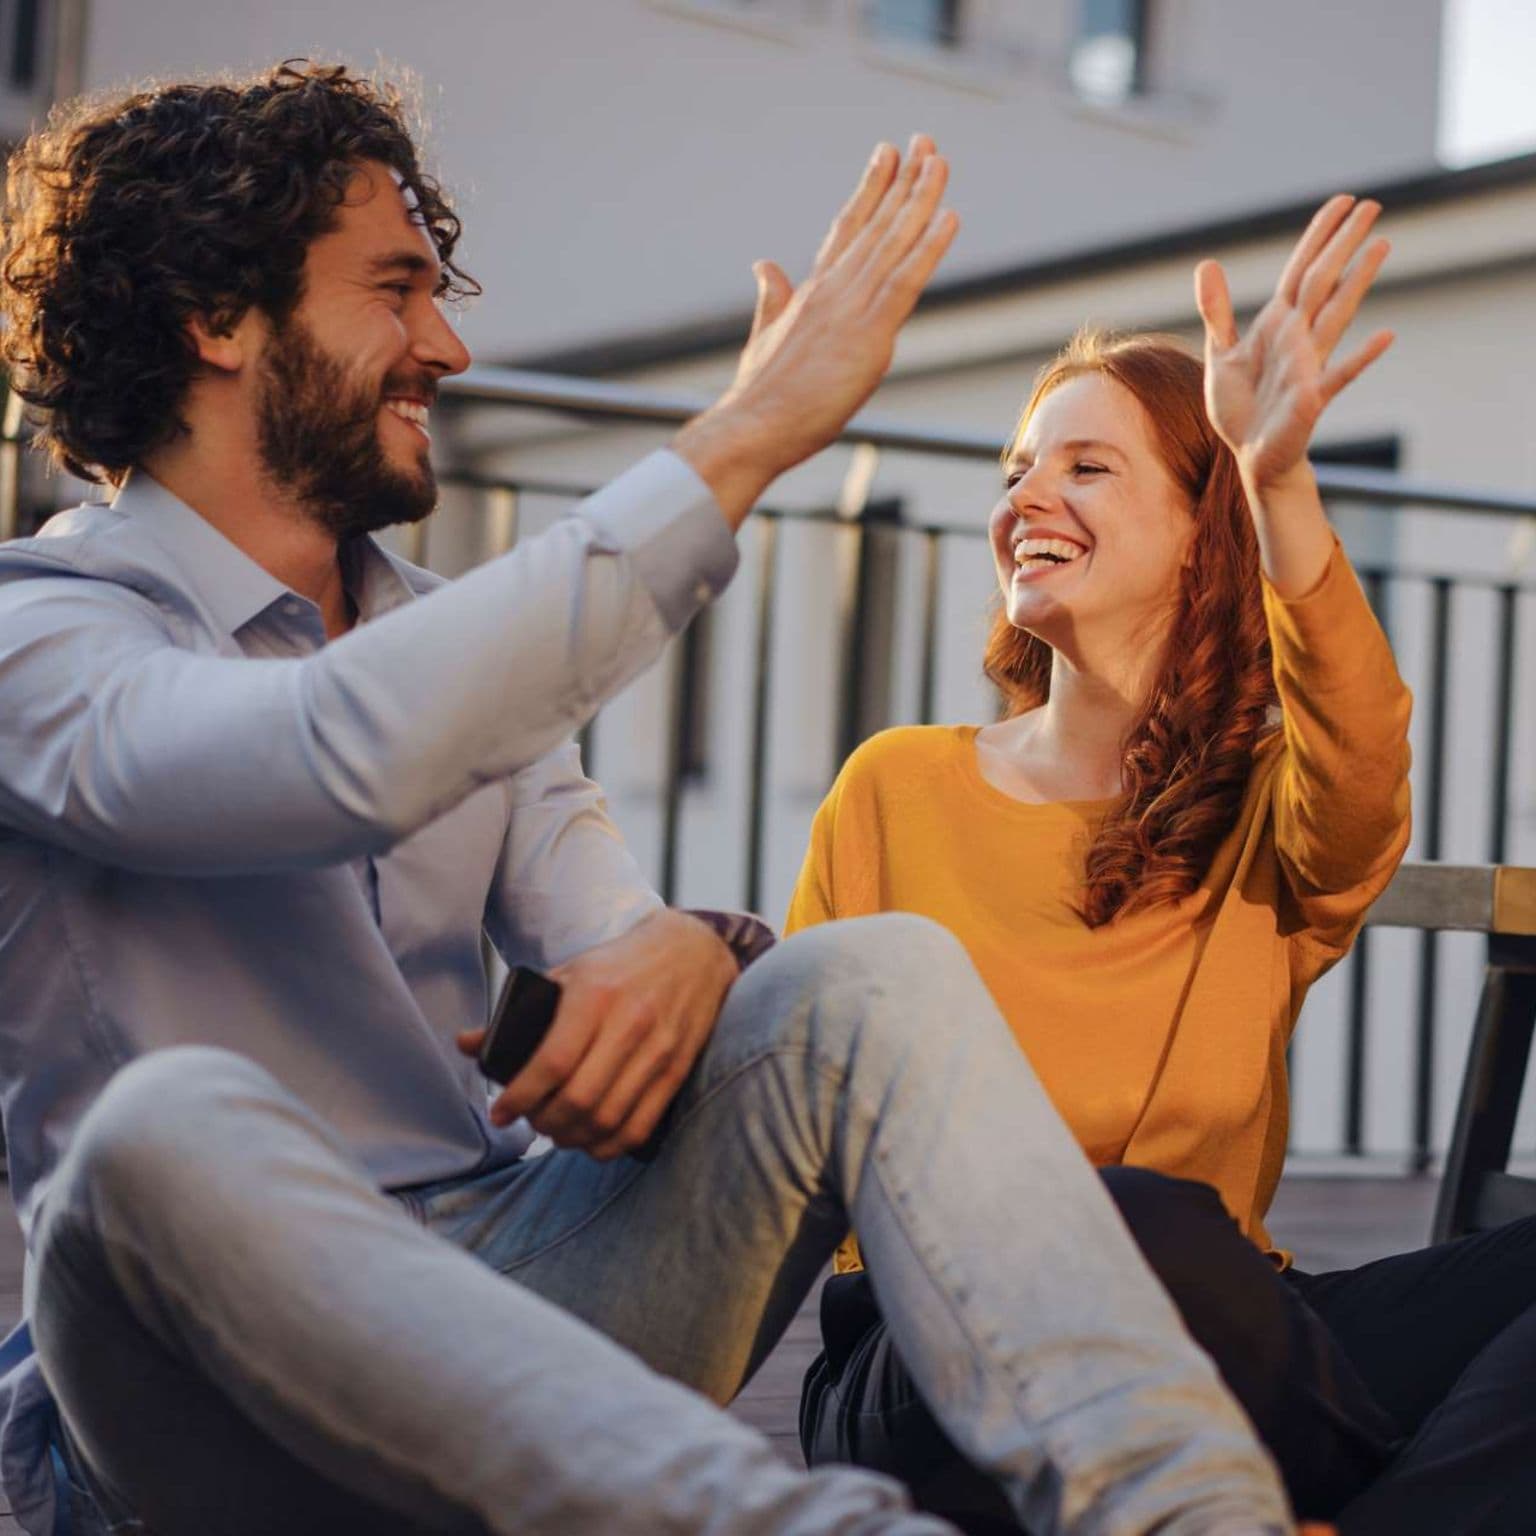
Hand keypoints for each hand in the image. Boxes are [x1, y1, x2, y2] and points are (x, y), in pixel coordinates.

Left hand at [456, 910, 736, 1159]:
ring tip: (558, 1132)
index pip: (552, 1062)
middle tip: (531, 1122)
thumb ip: (520, 1013)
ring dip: (574, 1137)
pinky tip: (591, 1140)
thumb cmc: (619, 966)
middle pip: (579, 1099)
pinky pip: (639, 1125)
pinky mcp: (677, 1070)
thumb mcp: (568, 975)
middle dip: (545, 1122)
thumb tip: (466, 1044)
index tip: (501, 1113)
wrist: (692, 953)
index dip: (520, 1097)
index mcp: (595, 996)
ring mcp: (658, 1049)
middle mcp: (629, 1023)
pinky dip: (609, 1146)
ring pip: (608, 1118)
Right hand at [673, 135, 958, 526]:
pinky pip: (906, 281)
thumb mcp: (765, 337)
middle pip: (876, 225)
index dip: (871, 190)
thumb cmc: (758, 395)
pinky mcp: (868, 335)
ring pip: (894, 242)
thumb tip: (764, 264)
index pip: (847, 230)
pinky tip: (949, 216)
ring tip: (939, 160)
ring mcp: (850, 308)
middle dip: (903, 182)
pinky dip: (929, 247)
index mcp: (811, 292)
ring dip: (920, 199)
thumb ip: (772, 298)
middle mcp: (833, 290)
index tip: (887, 154)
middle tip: (925, 142)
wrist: (752, 426)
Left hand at [1195, 195, 1392, 496]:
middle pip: (1324, 281)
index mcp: (1278, 323)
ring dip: (1358, 282)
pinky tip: (1386, 336)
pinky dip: (1361, 357)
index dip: (1319, 235)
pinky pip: (1340, 375)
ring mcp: (1309, 365)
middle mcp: (1299, 337)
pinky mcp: (1312, 398)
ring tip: (1382, 245)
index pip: (1301, 269)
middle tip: (1374, 203)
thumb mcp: (1222, 353)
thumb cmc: (1241, 406)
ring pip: (1337, 315)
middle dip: (1344, 244)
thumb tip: (1208, 262)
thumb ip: (1218, 310)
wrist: (1251, 455)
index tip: (1344, 200)